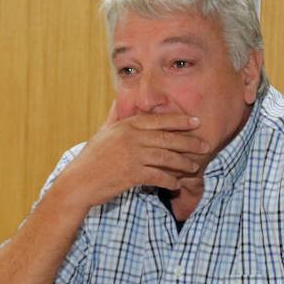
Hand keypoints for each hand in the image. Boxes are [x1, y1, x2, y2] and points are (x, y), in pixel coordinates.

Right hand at [56, 105, 209, 208]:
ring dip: (184, 163)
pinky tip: (177, 184)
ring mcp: (132, 156)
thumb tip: (117, 100)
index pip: (159, 120)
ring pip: (167, 158)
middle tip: (205, 145)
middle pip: (168, 138)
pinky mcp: (132, 175)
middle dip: (190, 142)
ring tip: (194, 166)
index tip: (196, 122)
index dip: (180, 121)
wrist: (78, 183)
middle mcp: (131, 138)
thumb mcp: (102, 133)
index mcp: (126, 126)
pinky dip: (171, 181)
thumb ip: (114, 117)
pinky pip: (159, 176)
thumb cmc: (90, 159)